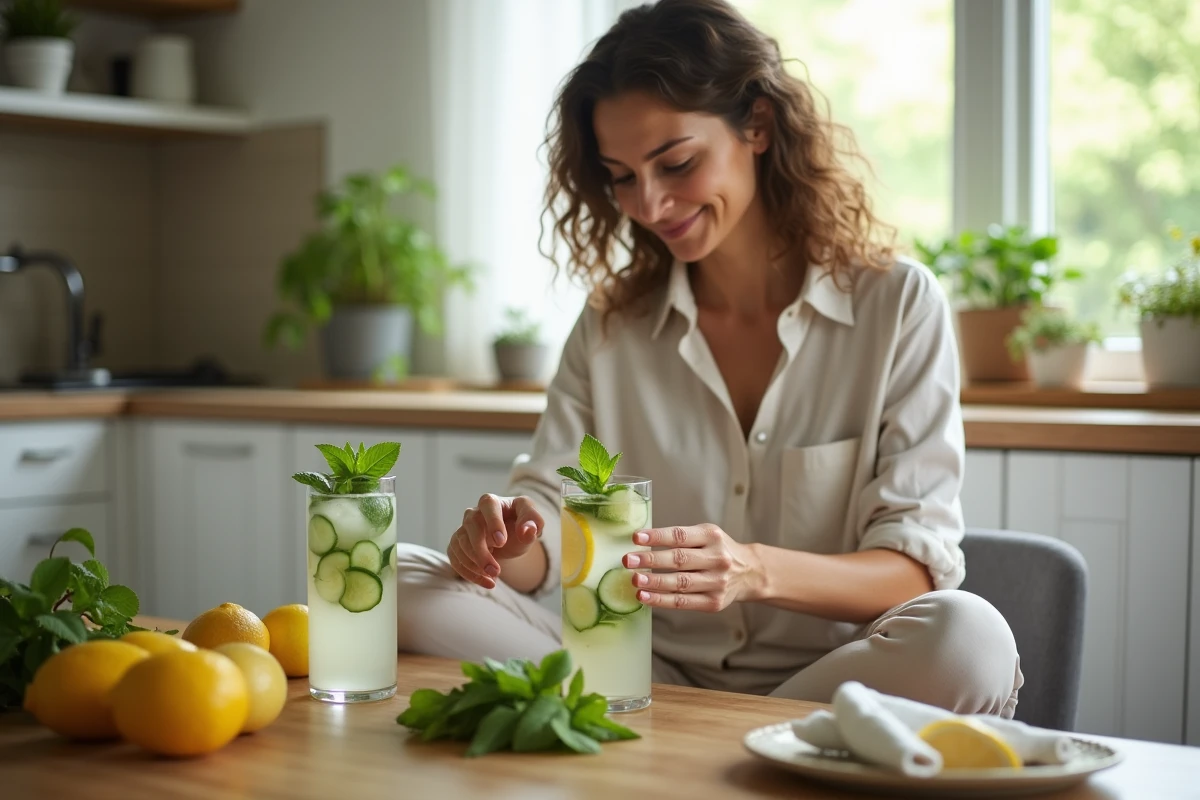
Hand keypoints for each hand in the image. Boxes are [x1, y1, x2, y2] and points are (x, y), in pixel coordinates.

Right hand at [447, 494, 543, 589]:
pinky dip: (468, 573)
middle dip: (481, 550)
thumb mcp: (534, 523)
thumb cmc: (522, 526)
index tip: (501, 542)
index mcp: (493, 502)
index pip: (488, 504)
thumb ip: (534, 522)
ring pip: (460, 543)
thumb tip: (528, 531)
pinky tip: (487, 581)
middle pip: (471, 525)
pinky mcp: (457, 545)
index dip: (493, 522)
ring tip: (494, 576)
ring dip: (474, 564)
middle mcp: (475, 513)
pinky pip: (455, 557)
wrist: (512, 540)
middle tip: (495, 570)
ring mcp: (463, 529)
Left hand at [622, 524, 764, 611]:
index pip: (681, 536)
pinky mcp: (714, 602)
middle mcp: (716, 559)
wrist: (749, 573)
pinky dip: (661, 600)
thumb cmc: (718, 551)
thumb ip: (681, 538)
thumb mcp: (706, 535)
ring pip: (680, 583)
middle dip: (651, 560)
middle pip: (679, 560)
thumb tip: (642, 545)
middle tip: (629, 560)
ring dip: (654, 583)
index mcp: (712, 536)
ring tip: (635, 580)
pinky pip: (683, 602)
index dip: (657, 537)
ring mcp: (716, 582)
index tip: (636, 537)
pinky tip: (645, 597)